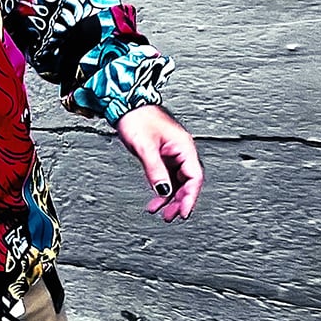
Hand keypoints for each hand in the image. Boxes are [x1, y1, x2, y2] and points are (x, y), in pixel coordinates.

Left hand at [115, 104, 203, 222]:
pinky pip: (167, 176)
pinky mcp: (163, 155)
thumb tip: (163, 191)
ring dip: (170, 198)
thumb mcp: (145, 147)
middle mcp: (182, 151)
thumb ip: (155, 170)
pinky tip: (155, 199)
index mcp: (184, 147)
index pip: (194, 177)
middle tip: (170, 216)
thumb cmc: (138, 118)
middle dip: (180, 201)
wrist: (126, 104)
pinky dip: (162, 189)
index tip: (184, 212)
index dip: (190, 197)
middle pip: (188, 182)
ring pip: (177, 181)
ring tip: (162, 212)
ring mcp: (173, 153)